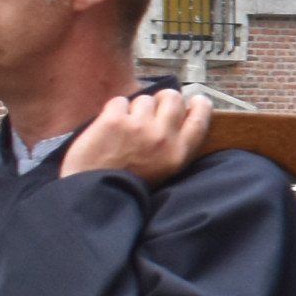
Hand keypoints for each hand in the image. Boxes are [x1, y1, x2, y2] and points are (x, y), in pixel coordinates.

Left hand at [59, 87, 210, 185]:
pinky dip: (112, 111)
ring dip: (134, 109)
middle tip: (152, 107)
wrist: (95, 197)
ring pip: (144, 99)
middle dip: (162, 99)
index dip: (200, 105)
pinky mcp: (114, 121)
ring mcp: (139, 126)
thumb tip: (175, 119)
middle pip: (173, 98)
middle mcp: (163, 137)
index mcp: (178, 153)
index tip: (195, 100)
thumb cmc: (127, 187)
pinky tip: (107, 128)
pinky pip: (119, 102)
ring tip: (123, 128)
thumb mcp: (164, 172)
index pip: (200, 119)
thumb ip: (173, 146)